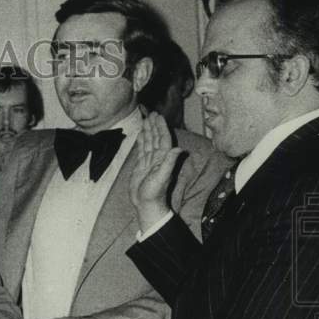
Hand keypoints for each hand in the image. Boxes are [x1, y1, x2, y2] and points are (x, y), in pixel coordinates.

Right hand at [129, 112, 184, 230]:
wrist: (146, 204)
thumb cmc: (154, 193)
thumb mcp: (162, 177)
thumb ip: (169, 162)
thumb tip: (178, 149)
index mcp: (163, 159)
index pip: (162, 139)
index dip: (161, 128)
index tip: (157, 117)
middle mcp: (157, 158)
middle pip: (156, 138)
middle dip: (154, 125)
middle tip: (151, 113)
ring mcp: (149, 161)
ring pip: (149, 142)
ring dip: (148, 131)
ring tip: (145, 120)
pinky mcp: (141, 166)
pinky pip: (142, 150)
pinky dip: (141, 141)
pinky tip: (140, 134)